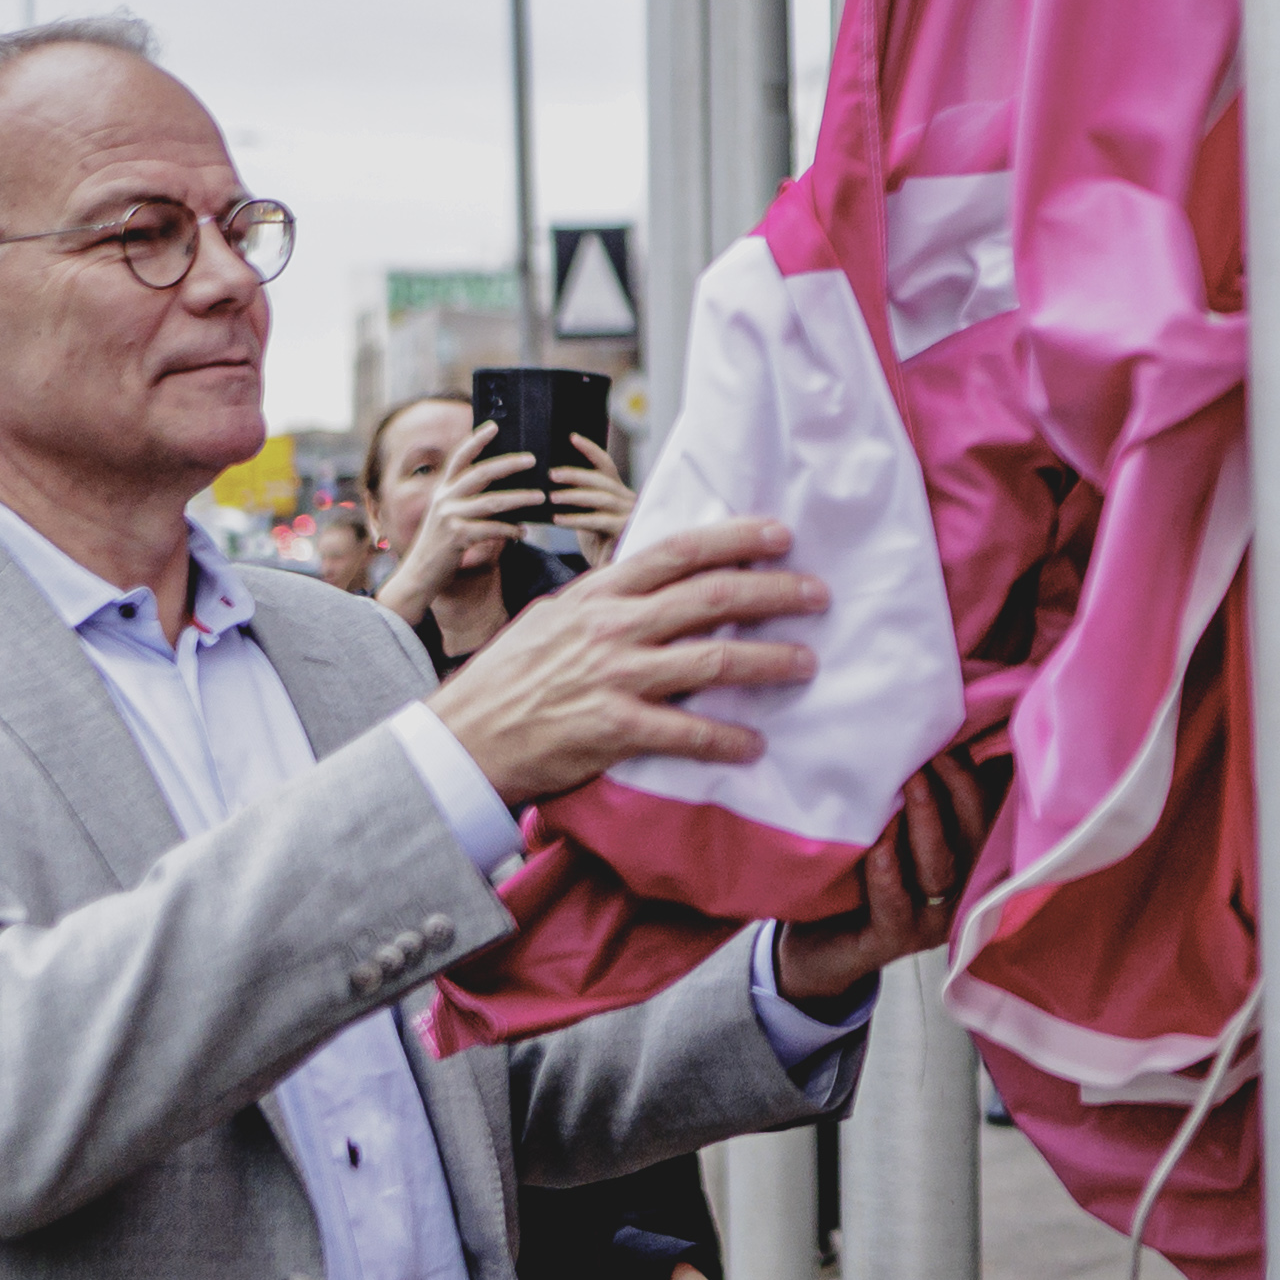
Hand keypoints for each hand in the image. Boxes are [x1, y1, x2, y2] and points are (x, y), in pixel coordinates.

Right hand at [372, 424, 533, 625]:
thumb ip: (465, 501)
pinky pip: (492, 529)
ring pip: (493, 502)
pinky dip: (511, 529)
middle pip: (481, 473)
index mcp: (442, 490)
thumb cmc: (440, 546)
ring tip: (540, 497)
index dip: (476, 440)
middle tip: (532, 460)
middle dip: (509, 464)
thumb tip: (501, 488)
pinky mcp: (457, 537)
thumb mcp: (447, 517)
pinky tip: (522, 532)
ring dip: (520, 498)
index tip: (494, 427)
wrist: (419, 575)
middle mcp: (444, 499)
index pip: (460, 457)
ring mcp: (449, 517)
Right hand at [421, 519, 823, 805]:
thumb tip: (660, 586)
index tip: (781, 534)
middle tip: (818, 595)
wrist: (461, 739)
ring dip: (769, 661)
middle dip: (774, 591)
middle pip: (712, 596)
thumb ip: (608, 603)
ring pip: (713, 658)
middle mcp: (612, 626)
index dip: (736, 537)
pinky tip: (754, 745)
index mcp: (599, 594)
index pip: (679, 551)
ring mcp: (614, 676)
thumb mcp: (555, 620)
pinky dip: (727, 740)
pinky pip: (688, 731)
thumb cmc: (510, 679)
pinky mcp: (613, 728)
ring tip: (806, 663)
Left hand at [549, 435, 638, 567]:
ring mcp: (630, 515)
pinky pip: (600, 520)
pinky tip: (558, 519)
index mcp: (618, 494)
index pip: (606, 465)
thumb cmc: (600, 548)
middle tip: (551, 473)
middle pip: (602, 479)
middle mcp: (629, 500)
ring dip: (574, 495)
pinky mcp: (627, 531)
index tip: (571, 437)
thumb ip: (578, 504)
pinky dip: (577, 518)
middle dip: (576, 474)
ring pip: (602, 497)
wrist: (616, 578)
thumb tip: (548, 487)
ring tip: (551, 496)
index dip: (590, 450)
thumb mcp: (587, 520)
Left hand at [772, 745, 1002, 1008]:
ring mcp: (929, 919)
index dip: (979, 777)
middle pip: (977, 837)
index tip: (954, 737)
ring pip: (939, 867)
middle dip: (960, 791)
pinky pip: (897, 905)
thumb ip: (908, 794)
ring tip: (911, 784)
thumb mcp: (885, 825)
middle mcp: (957, 888)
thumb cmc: (853, 871)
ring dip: (926, 823)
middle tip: (934, 752)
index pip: (988, 814)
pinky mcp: (894, 939)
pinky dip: (887, 874)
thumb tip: (923, 733)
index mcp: (964, 858)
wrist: (811, 942)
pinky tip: (878, 849)